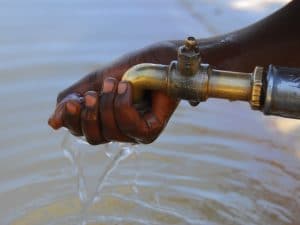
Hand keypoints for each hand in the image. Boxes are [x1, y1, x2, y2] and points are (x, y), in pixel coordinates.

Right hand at [48, 41, 178, 143]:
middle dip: (89, 115)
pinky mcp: (150, 131)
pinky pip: (129, 127)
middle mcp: (119, 132)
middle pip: (93, 138)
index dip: (73, 119)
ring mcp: (135, 134)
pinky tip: (128, 88)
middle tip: (93, 93)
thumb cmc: (128, 71)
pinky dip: (123, 104)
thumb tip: (52, 124)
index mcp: (104, 122)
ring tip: (115, 83)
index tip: (74, 100)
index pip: (81, 132)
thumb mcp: (94, 83)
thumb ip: (73, 101)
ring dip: (108, 104)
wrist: (155, 59)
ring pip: (110, 132)